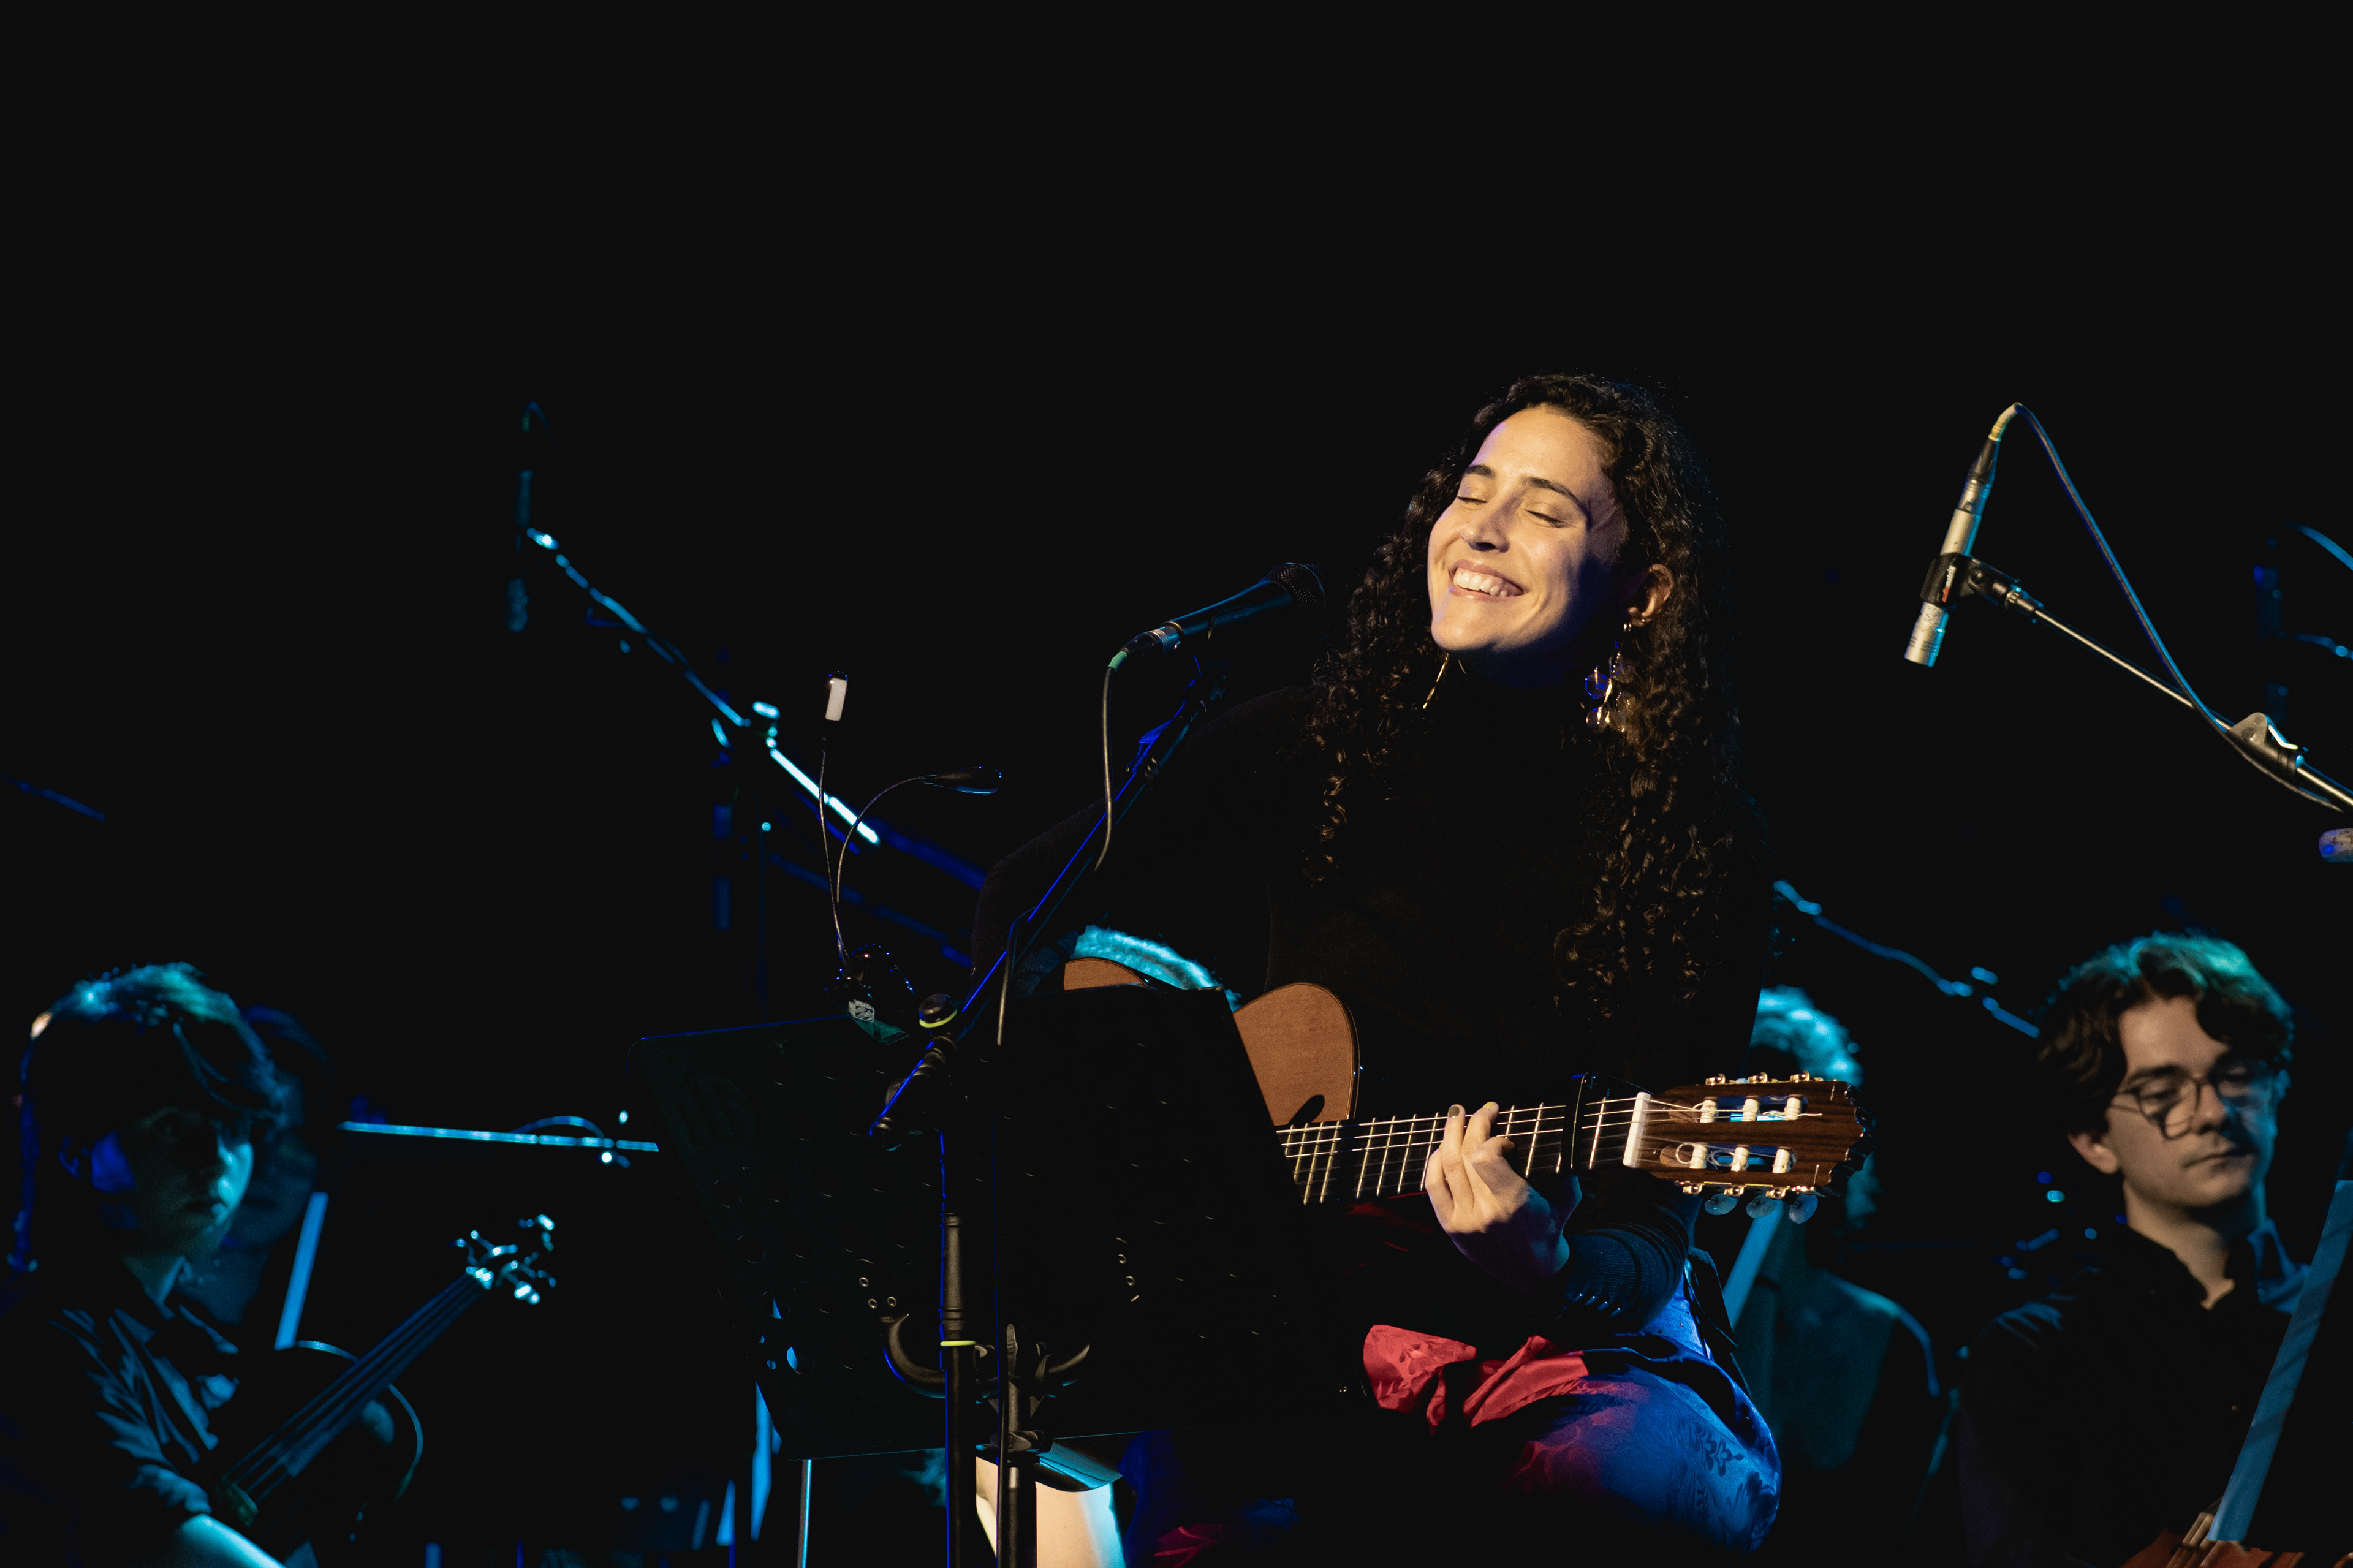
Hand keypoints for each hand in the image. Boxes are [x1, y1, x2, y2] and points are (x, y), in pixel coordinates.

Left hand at [1424, 1101, 1571, 1291]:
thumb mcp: (1567, 1197)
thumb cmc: (1550, 1228)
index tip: (1507, 1139)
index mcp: (1513, 1205)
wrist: (1533, 1271)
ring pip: (1447, 1166)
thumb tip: (1562, 1130)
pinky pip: (1433, 1186)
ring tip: (1458, 1114)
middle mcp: (1484, 1213)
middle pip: (1465, 1155)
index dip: (1493, 1139)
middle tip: (1486, 1109)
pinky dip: (1435, 1161)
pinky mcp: (1450, 1227)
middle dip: (1474, 1123)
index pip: (1486, 1157)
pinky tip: (1443, 1145)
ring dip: (1451, 1134)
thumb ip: (1563, 1165)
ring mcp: (1463, 1220)